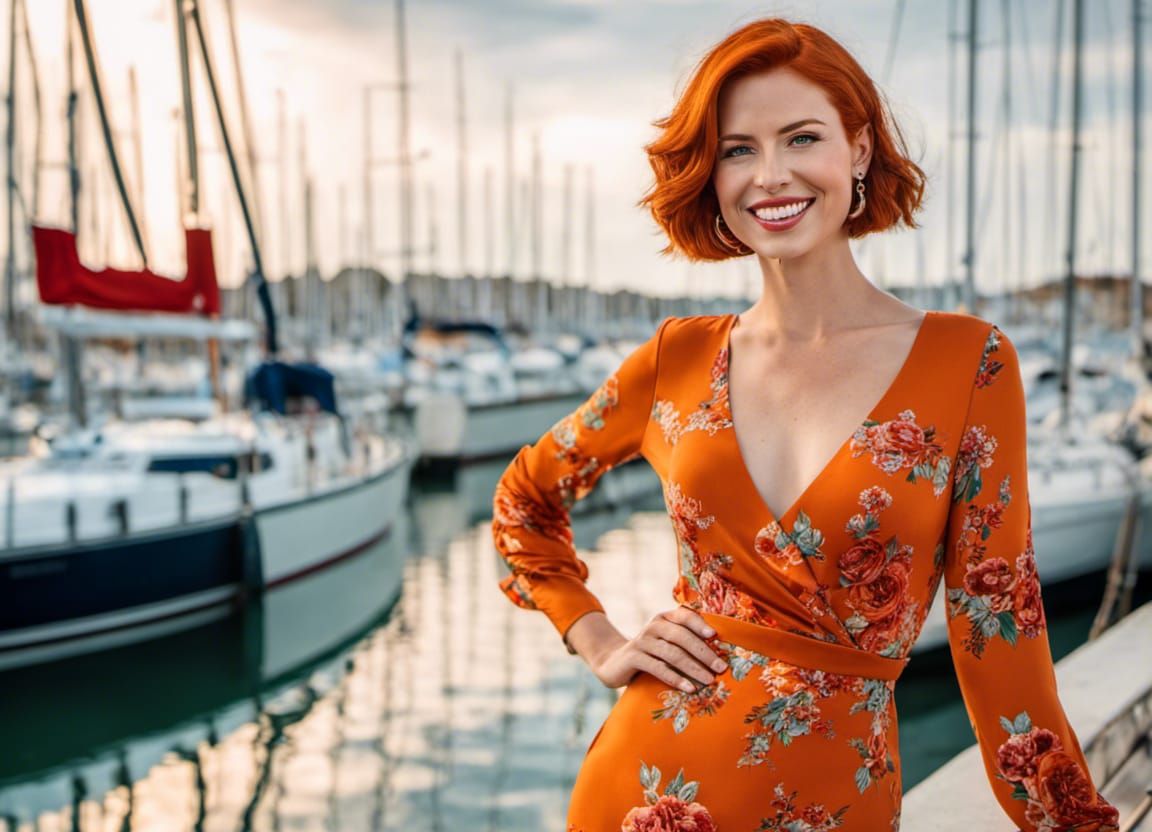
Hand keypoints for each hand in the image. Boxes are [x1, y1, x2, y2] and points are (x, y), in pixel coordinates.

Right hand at [589, 606, 727, 691]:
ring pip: (672, 653)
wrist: (615, 662)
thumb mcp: (666, 643)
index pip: (684, 616)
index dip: (699, 624)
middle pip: (681, 636)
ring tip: (709, 680)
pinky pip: (658, 668)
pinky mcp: (634, 657)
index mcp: (664, 618)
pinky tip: (689, 688)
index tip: (715, 636)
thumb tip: (719, 655)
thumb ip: (685, 642)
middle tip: (721, 667)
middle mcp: (653, 626)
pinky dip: (675, 678)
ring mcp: (642, 641)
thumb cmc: (651, 654)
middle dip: (704, 652)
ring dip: (693, 668)